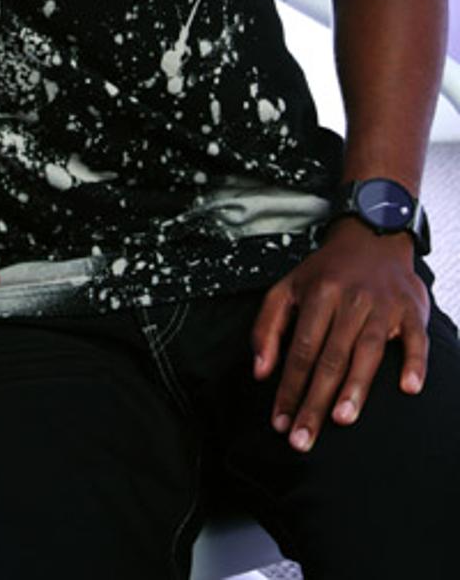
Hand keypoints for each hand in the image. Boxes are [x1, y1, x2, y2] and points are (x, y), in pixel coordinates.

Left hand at [251, 219, 428, 451]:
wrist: (371, 237)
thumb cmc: (326, 272)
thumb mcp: (287, 288)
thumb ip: (267, 327)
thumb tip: (259, 371)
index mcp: (318, 295)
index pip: (300, 350)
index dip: (288, 387)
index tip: (279, 421)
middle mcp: (350, 301)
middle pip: (330, 358)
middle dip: (315, 401)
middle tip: (303, 439)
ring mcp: (383, 306)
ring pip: (367, 351)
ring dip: (355, 386)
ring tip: (342, 419)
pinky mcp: (411, 311)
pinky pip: (416, 340)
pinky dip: (414, 363)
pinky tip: (408, 388)